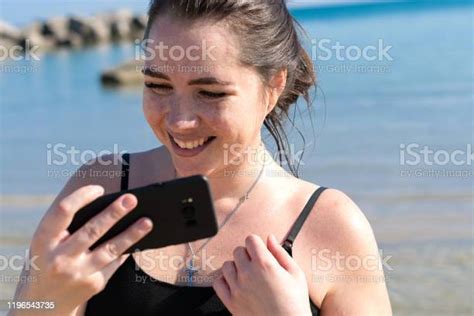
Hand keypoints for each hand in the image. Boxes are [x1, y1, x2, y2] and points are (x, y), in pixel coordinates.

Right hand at [11, 185, 152, 314]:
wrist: (43, 303)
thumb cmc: (49, 260)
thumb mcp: (47, 243)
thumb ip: (67, 225)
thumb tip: (106, 203)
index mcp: (43, 240)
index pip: (63, 211)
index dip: (82, 196)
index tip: (100, 188)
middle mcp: (58, 258)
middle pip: (92, 231)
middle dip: (114, 213)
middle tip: (131, 199)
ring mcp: (77, 273)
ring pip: (110, 250)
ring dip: (131, 234)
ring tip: (147, 221)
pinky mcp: (93, 284)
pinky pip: (115, 262)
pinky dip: (126, 249)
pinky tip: (139, 239)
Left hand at [213, 234, 311, 315]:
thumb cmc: (295, 303)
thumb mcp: (296, 274)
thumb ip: (281, 253)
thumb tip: (270, 237)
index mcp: (265, 264)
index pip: (250, 239)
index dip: (257, 244)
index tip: (261, 251)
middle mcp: (248, 274)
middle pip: (238, 251)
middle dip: (247, 255)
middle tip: (257, 266)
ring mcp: (237, 288)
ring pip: (227, 265)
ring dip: (236, 267)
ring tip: (247, 276)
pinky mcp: (230, 302)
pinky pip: (218, 283)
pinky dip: (225, 281)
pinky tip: (236, 284)